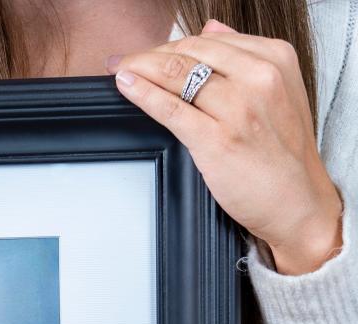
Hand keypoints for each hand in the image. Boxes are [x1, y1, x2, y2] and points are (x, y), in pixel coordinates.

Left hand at [108, 18, 342, 275]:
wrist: (299, 201)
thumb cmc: (284, 154)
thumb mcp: (278, 91)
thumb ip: (243, 57)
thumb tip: (211, 29)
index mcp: (274, 59)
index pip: (208, 40)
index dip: (170, 45)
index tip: (147, 52)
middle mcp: (258, 78)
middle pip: (189, 53)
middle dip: (149, 54)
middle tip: (123, 60)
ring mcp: (238, 108)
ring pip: (176, 74)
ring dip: (140, 68)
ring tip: (118, 68)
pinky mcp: (217, 139)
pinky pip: (171, 108)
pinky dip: (143, 94)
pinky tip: (126, 86)